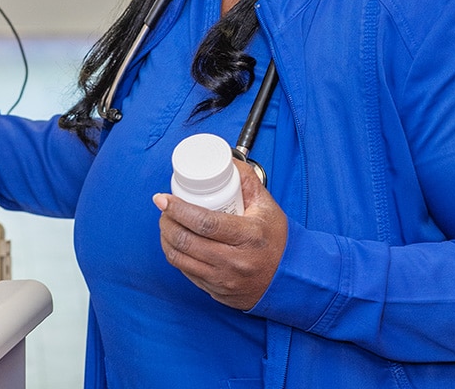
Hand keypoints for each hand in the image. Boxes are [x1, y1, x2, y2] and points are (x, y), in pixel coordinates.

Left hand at [153, 159, 287, 310]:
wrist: (291, 279)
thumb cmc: (277, 240)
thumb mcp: (267, 205)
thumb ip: (246, 180)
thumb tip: (224, 161)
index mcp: (249, 236)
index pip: (204, 222)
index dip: (178, 209)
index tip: (163, 198)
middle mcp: (235, 261)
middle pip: (186, 241)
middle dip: (167, 222)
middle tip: (164, 209)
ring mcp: (225, 280)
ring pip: (180, 259)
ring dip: (166, 238)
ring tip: (167, 223)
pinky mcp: (217, 292)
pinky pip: (186, 273)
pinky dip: (175, 255)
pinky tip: (175, 243)